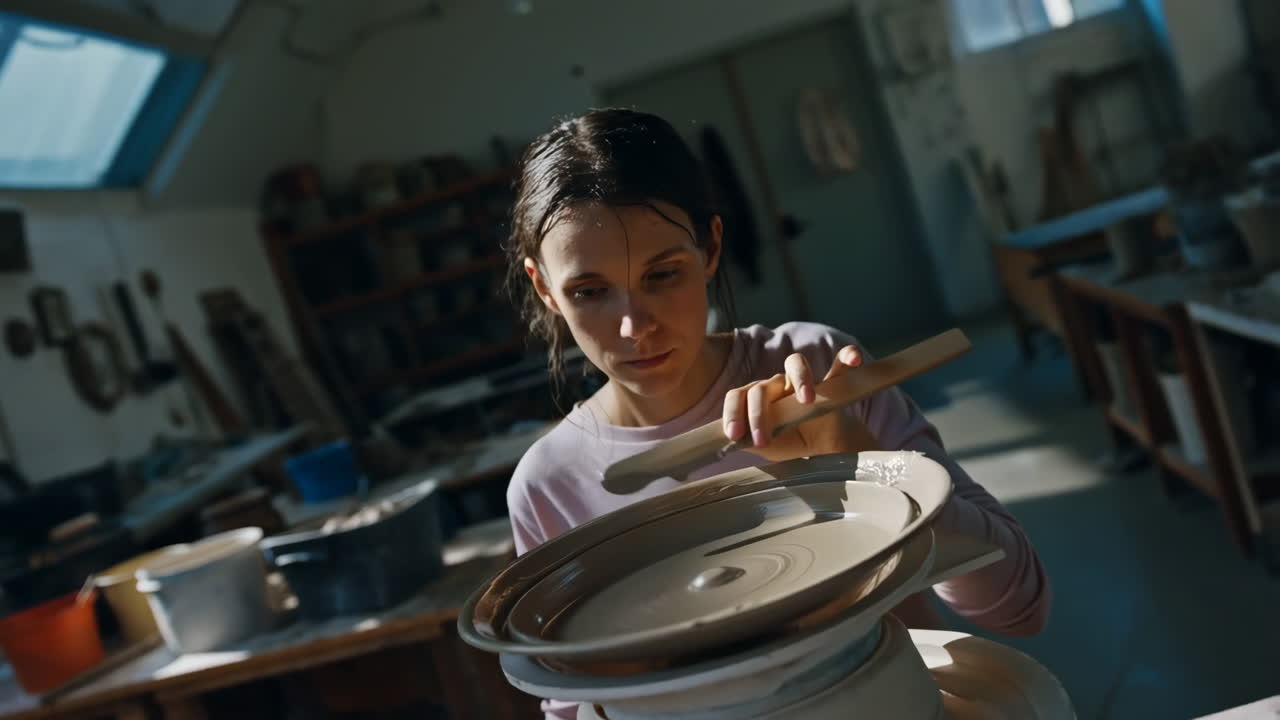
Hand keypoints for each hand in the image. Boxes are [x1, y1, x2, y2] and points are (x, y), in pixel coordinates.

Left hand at [722, 345, 879, 462]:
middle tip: (763, 438)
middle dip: (759, 412)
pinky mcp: (832, 383)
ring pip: (795, 364)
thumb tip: (726, 441)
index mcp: (757, 398)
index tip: (734, 435)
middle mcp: (777, 385)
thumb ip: (746, 441)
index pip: (739, 395)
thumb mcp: (766, 447)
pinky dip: (847, 357)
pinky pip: (840, 364)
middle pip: (762, 386)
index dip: (733, 412)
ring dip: (799, 378)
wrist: (824, 449)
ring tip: (806, 400)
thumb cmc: (790, 443)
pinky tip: (853, 358)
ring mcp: (803, 382)